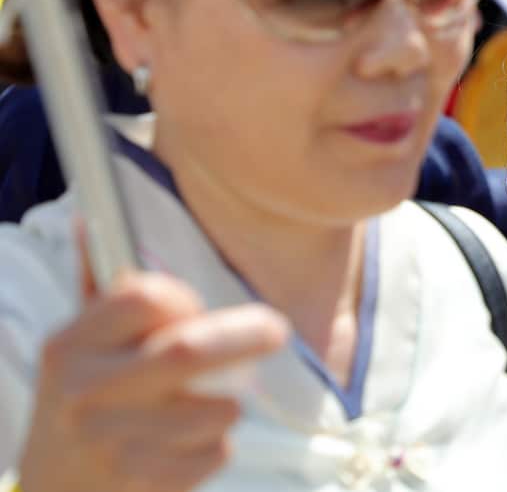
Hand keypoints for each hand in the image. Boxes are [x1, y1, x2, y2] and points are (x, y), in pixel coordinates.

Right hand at [19, 238, 288, 491]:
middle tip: (276, 329)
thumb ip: (98, 283)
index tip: (193, 306)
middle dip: (245, 335)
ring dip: (229, 403)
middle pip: (188, 351)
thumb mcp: (81, 344)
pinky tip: (188, 445)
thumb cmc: (87, 399)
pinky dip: (217, 446)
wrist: (59, 490)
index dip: (180, 298)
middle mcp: (85, 391)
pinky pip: (215, 452)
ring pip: (215, 408)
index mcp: (70, 346)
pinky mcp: (142, 482)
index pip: (142, 299)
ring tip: (205, 405)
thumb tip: (95, 214)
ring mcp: (111, 442)